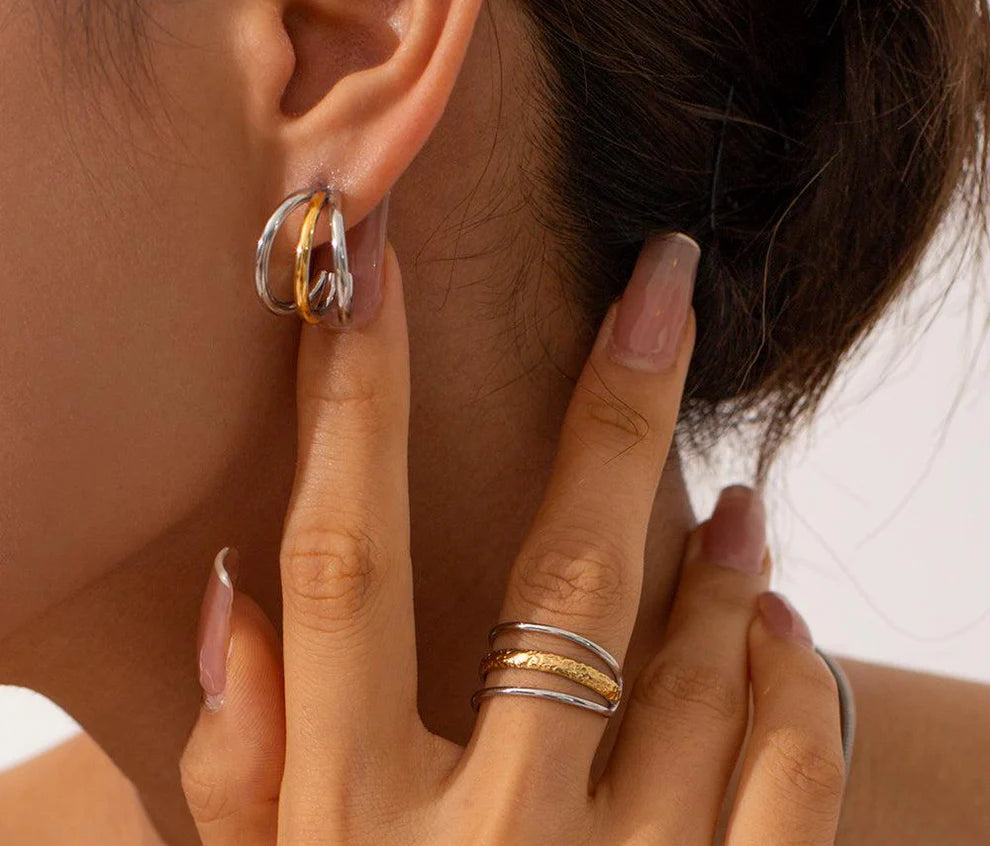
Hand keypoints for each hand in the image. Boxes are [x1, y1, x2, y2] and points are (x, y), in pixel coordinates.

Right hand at [180, 237, 845, 843]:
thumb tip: (239, 586)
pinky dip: (792, 693)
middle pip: (559, 585)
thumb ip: (236, 763)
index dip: (353, 395)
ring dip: (724, 566)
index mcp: (341, 826)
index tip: (373, 261)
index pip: (342, 554)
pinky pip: (785, 793)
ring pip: (697, 680)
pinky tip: (781, 627)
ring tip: (737, 497)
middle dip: (615, 412)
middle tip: (670, 286)